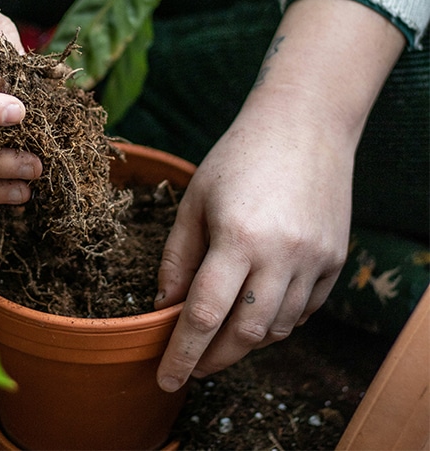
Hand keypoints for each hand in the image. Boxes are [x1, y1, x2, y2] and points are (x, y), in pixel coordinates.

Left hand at [154, 0, 404, 390]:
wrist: (304, 124)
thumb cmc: (238, 155)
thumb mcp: (195, 199)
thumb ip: (178, 256)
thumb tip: (166, 305)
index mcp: (237, 236)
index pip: (205, 315)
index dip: (182, 353)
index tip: (166, 378)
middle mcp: (282, 255)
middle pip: (246, 334)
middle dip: (215, 359)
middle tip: (193, 365)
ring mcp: (315, 260)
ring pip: (279, 328)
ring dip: (247, 341)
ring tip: (222, 335)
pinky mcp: (336, 259)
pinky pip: (306, 309)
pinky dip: (279, 320)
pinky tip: (259, 309)